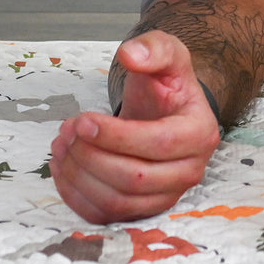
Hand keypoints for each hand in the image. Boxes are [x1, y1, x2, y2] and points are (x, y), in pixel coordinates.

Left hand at [49, 32, 220, 223]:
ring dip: (79, 175)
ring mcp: (167, 196)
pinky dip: (75, 195)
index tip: (82, 119)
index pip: (158, 144)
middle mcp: (190, 171)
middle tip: (66, 130)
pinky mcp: (141, 211)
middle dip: (91, 155)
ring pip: (116, 201)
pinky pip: (104, 215)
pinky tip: (63, 166)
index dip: (115, 136)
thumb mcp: (167, 55)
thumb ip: (154, 48)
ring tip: (61, 144)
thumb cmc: (166, 86)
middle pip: (134, 178)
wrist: (165, 112)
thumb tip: (131, 54)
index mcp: (201, 133)